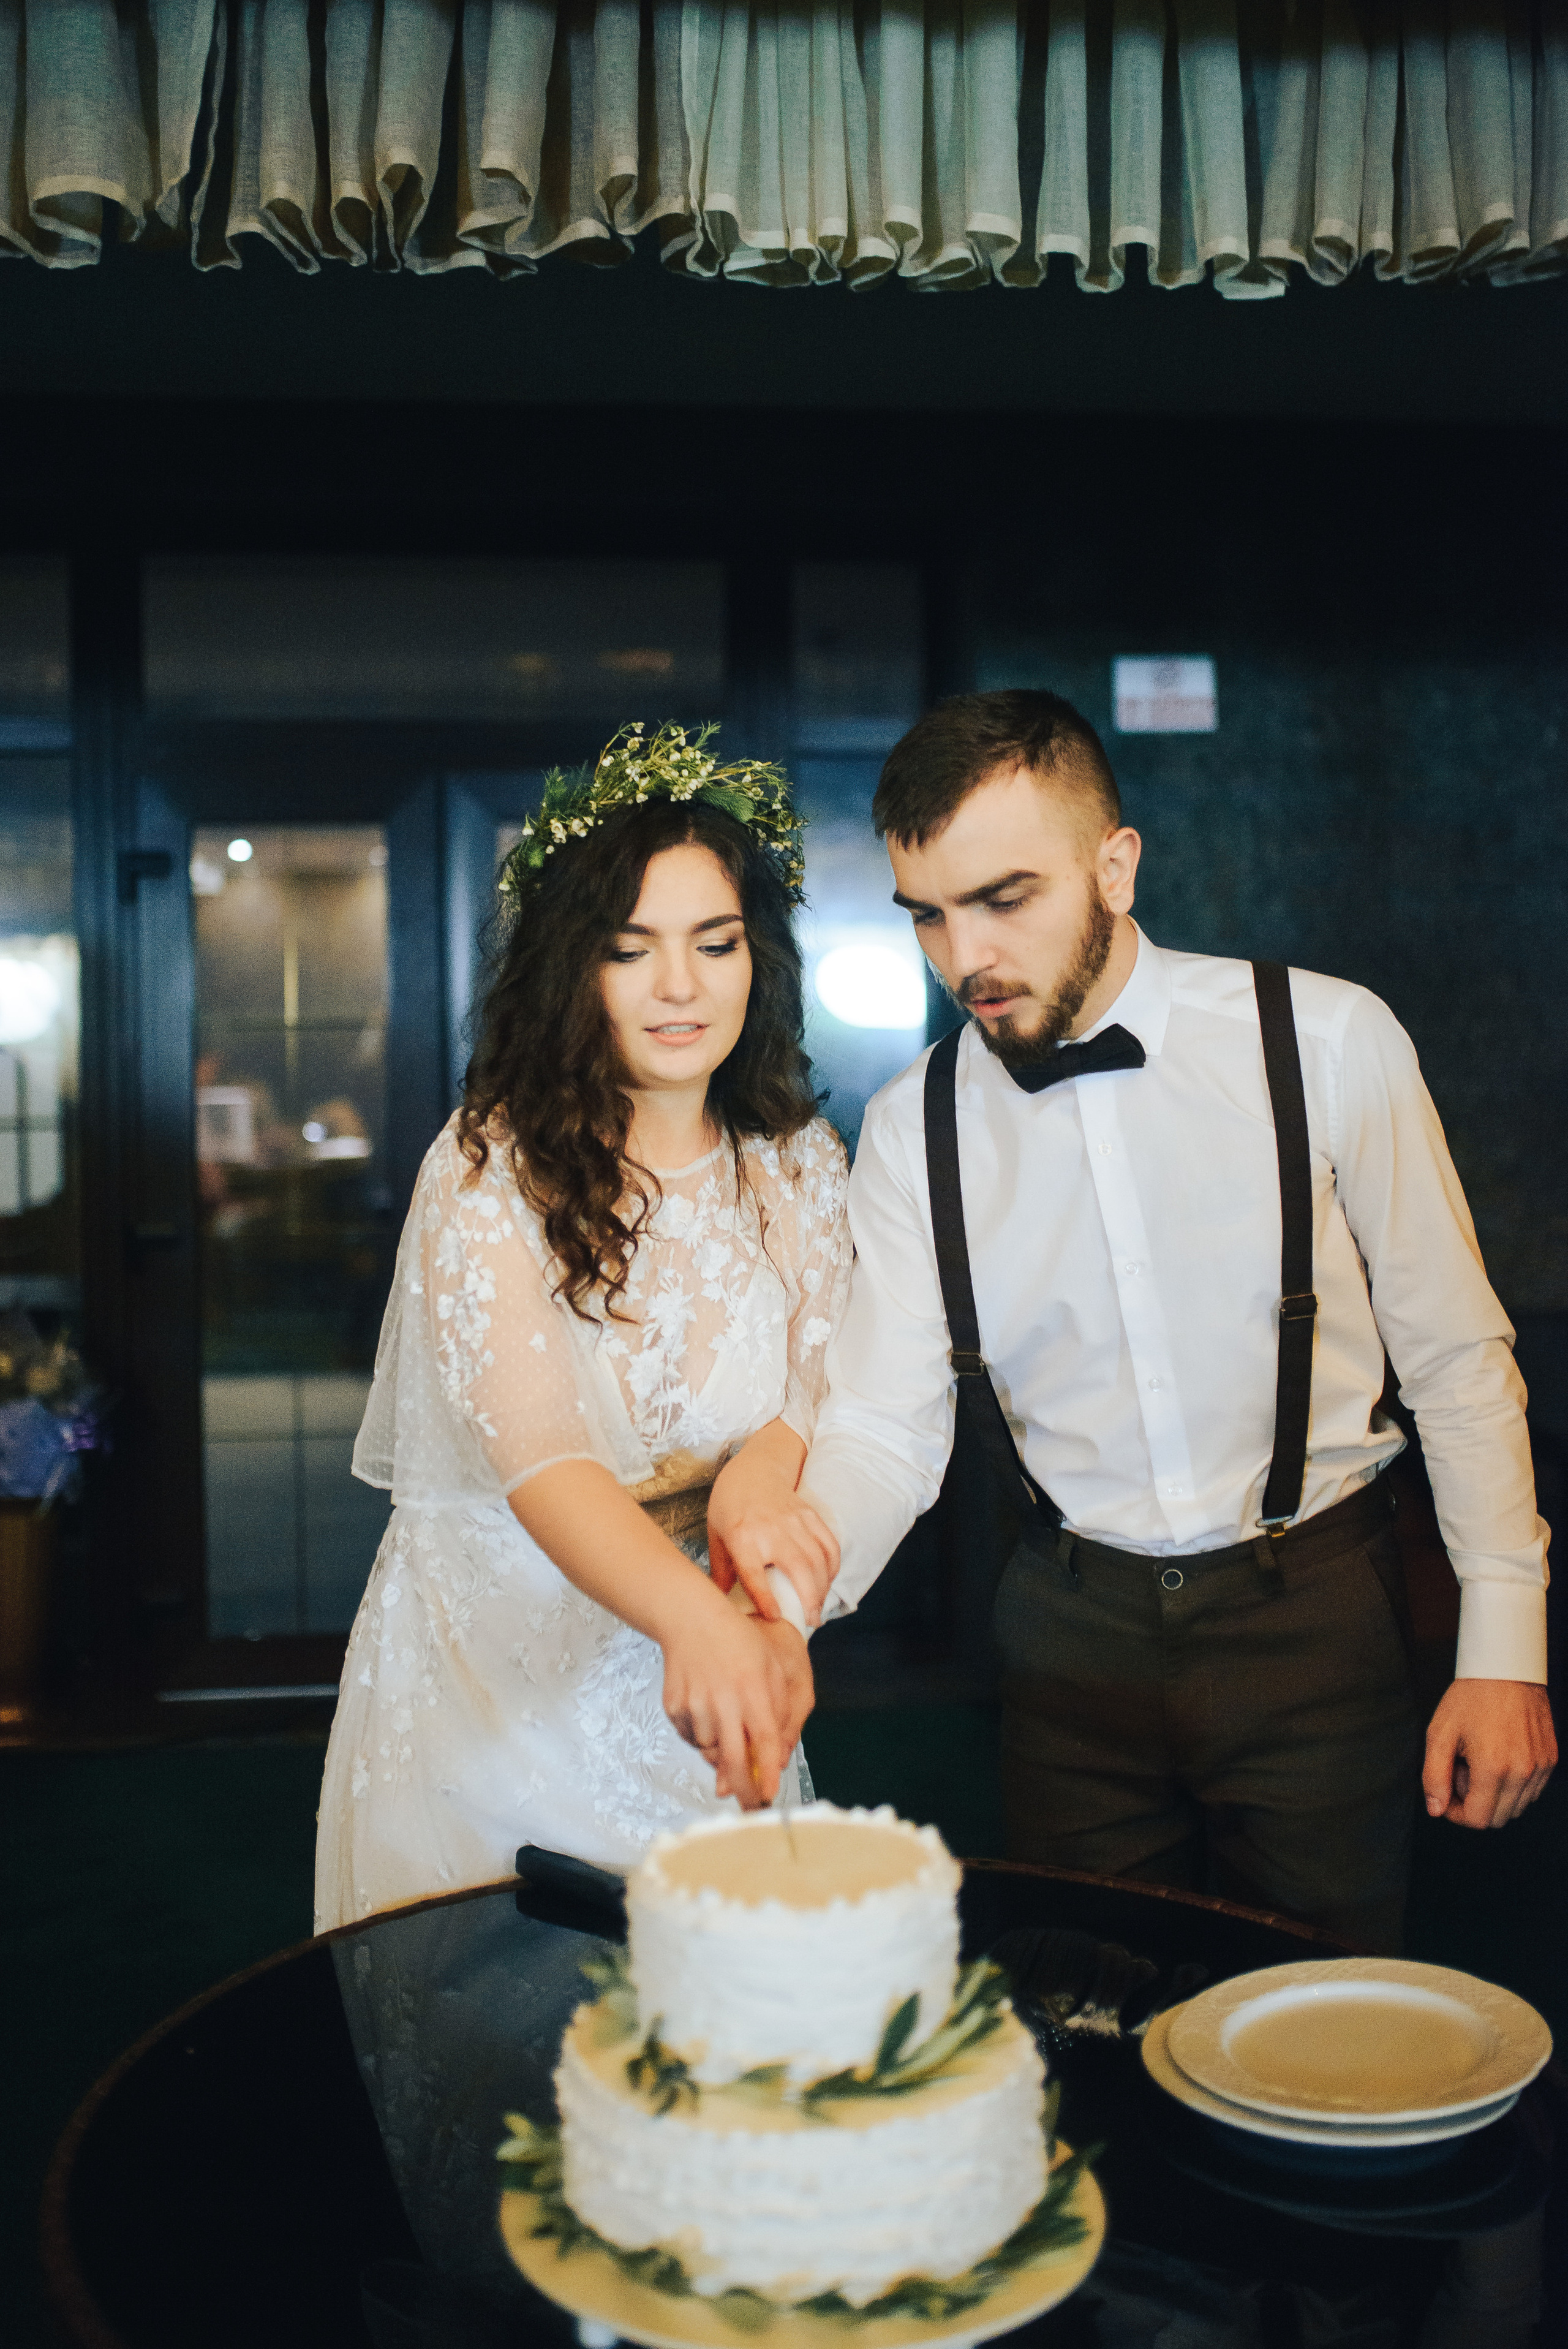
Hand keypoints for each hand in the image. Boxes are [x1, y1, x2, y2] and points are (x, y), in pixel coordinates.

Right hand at [659, 1587, 813, 1806]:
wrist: (691, 1620)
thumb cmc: (738, 1643)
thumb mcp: (771, 1669)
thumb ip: (777, 1711)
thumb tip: (774, 1755)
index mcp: (753, 1691)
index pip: (766, 1742)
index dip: (769, 1774)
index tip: (771, 1797)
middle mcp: (723, 1702)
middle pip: (734, 1761)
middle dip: (744, 1792)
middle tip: (752, 1808)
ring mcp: (695, 1706)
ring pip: (711, 1751)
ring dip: (722, 1753)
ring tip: (726, 1722)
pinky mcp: (674, 1708)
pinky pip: (692, 1738)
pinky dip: (702, 1736)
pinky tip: (707, 1710)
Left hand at [708, 1436, 839, 1628]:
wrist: (753, 1469)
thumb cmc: (729, 1505)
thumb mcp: (716, 1535)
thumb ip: (721, 1570)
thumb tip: (722, 1604)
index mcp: (742, 1537)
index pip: (754, 1573)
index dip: (765, 1598)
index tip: (775, 1617)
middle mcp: (770, 1529)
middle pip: (797, 1568)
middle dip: (808, 1599)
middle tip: (810, 1621)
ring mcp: (795, 1521)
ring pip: (818, 1559)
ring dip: (823, 1588)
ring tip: (818, 1609)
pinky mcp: (811, 1516)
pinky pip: (829, 1544)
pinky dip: (832, 1566)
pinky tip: (827, 1582)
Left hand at [1422, 1679, 1556, 1827]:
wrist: (1506, 1668)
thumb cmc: (1470, 1698)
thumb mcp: (1440, 1733)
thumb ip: (1434, 1776)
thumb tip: (1436, 1810)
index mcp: (1493, 1767)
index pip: (1478, 1820)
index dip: (1457, 1814)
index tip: (1447, 1793)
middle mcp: (1522, 1772)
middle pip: (1498, 1818)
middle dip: (1474, 1803)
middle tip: (1462, 1771)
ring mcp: (1541, 1767)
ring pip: (1516, 1807)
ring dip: (1495, 1795)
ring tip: (1480, 1761)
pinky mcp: (1551, 1759)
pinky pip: (1531, 1791)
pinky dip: (1513, 1785)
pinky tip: (1500, 1757)